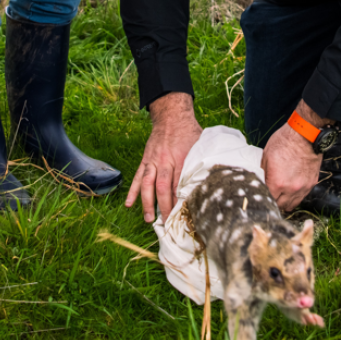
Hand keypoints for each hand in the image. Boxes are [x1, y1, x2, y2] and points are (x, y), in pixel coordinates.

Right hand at [126, 92, 201, 222]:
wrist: (171, 116)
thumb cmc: (189, 132)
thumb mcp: (200, 144)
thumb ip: (202, 162)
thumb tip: (210, 180)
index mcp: (181, 158)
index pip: (179, 183)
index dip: (179, 200)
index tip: (181, 215)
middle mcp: (165, 160)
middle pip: (163, 186)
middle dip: (164, 206)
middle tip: (166, 223)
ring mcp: (153, 161)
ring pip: (147, 184)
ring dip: (147, 202)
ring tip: (148, 219)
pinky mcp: (145, 160)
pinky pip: (138, 177)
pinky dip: (133, 191)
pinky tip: (129, 204)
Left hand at [261, 117, 323, 211]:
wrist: (305, 135)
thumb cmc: (284, 142)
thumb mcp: (266, 156)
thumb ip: (262, 173)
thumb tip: (258, 182)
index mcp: (277, 183)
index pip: (268, 200)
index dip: (263, 198)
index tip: (261, 194)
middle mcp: (291, 189)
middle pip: (280, 206)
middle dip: (274, 202)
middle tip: (270, 195)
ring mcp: (303, 187)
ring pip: (292, 204)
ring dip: (285, 201)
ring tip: (280, 194)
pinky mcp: (311, 183)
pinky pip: (302, 196)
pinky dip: (296, 195)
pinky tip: (291, 188)